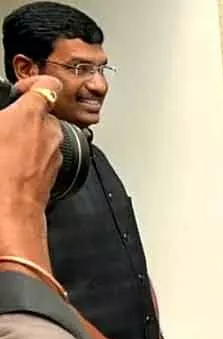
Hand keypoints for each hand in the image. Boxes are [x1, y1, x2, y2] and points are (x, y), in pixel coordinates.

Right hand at [0, 75, 64, 268]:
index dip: (34, 83)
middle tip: (6, 125)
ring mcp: (55, 151)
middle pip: (43, 113)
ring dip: (30, 137)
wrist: (10, 210)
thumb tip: (6, 120)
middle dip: (26, 117)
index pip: (47, 85)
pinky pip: (46, 154)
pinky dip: (34, 155)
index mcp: (30, 114)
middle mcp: (49, 131)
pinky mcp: (56, 169)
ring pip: (45, 135)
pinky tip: (14, 164)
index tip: (21, 89)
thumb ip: (4, 118)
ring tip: (7, 148)